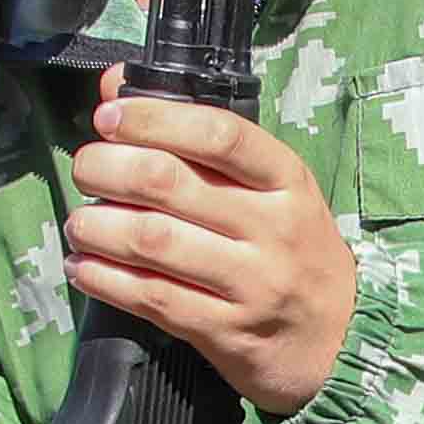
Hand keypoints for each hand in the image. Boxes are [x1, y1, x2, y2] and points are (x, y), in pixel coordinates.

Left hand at [68, 74, 357, 417]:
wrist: (344, 338)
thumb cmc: (295, 251)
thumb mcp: (271, 189)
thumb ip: (201, 140)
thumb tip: (116, 85)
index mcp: (287, 180)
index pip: (218, 134)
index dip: (153, 119)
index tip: (110, 117)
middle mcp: (273, 228)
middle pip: (169, 183)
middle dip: (108, 169)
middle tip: (85, 170)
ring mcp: (253, 284)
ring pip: (152, 241)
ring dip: (97, 226)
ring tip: (80, 223)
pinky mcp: (228, 332)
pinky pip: (151, 298)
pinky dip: (104, 279)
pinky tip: (83, 267)